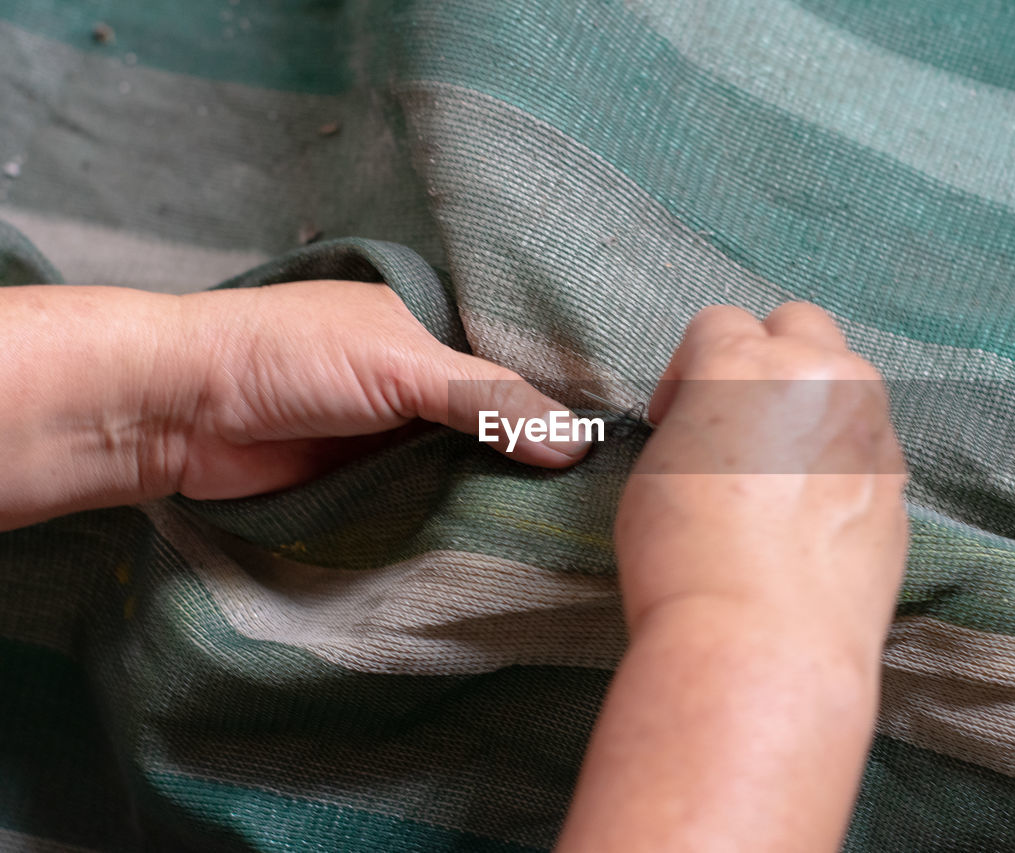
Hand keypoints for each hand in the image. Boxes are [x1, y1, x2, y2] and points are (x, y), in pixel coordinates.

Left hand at [0, 281, 585, 529]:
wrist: (181, 410)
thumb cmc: (289, 356)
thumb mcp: (403, 365)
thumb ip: (490, 400)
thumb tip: (578, 447)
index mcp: (436, 331)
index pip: (524, 365)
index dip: (571, 398)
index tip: (631, 438)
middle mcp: (425, 383)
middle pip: (505, 425)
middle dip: (547, 457)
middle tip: (617, 498)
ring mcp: (400, 439)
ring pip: (474, 471)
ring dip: (509, 496)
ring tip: (583, 530)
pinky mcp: (373, 488)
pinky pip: (435, 507)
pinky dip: (465, 523)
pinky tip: (516, 546)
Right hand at [557, 302, 906, 852]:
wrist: (762, 644)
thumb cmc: (687, 563)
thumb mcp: (656, 472)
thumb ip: (695, 422)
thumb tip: (714, 428)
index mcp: (744, 364)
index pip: (719, 322)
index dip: (688, 369)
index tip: (677, 417)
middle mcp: (819, 378)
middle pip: (800, 324)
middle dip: (766, 355)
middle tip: (738, 418)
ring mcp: (870, 428)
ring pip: (846, 381)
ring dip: (813, 403)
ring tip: (780, 470)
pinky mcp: (899, 481)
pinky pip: (869, 445)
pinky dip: (842, 460)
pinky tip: (811, 515)